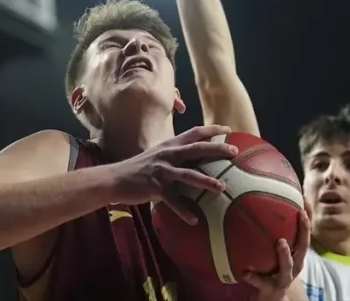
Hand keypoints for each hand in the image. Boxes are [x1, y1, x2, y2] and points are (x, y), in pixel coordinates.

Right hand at [110, 124, 237, 222]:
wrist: (115, 179)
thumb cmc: (138, 168)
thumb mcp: (157, 155)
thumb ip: (174, 154)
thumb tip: (194, 158)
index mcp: (170, 145)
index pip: (194, 132)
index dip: (212, 129)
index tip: (228, 128)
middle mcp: (168, 155)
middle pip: (197, 149)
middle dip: (217, 149)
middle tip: (234, 151)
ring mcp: (162, 171)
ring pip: (189, 175)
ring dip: (207, 182)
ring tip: (222, 188)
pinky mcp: (156, 188)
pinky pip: (174, 201)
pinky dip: (185, 211)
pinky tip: (194, 220)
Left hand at [243, 204, 311, 300]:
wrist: (273, 297)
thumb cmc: (276, 268)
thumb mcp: (281, 253)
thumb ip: (279, 235)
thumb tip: (269, 205)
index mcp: (298, 254)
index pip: (306, 234)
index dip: (308, 218)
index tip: (305, 201)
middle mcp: (295, 265)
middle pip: (303, 247)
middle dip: (304, 231)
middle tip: (300, 215)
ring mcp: (284, 278)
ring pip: (287, 266)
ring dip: (285, 254)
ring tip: (280, 242)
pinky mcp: (270, 288)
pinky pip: (261, 282)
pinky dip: (254, 277)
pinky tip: (245, 272)